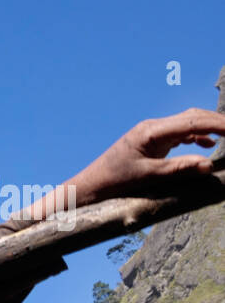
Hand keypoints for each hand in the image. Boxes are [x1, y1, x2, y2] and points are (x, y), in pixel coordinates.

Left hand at [73, 107, 224, 202]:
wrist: (91, 185)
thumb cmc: (114, 181)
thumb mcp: (148, 176)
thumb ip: (178, 169)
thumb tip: (208, 164)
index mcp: (151, 131)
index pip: (192, 121)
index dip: (218, 124)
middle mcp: (153, 127)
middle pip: (193, 117)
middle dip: (217, 122)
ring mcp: (152, 133)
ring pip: (187, 123)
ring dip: (209, 128)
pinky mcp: (151, 142)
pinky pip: (179, 134)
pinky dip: (196, 136)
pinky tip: (208, 145)